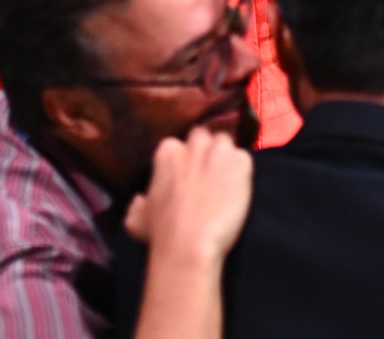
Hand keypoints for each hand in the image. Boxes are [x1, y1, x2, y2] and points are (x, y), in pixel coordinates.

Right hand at [124, 127, 252, 263]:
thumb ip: (138, 206)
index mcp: (167, 151)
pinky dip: (243, 173)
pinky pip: (245, 159)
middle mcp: (192, 144)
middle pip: (205, 137)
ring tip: (227, 184)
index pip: (181, 144)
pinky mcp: (240, 162)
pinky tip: (238, 192)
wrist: (189, 245)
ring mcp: (218, 151)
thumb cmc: (162, 234)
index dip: (188, 161)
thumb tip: (139, 201)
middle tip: (210, 177)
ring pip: (226, 144)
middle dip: (207, 153)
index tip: (190, 178)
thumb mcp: (139, 220)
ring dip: (226, 160)